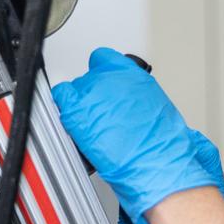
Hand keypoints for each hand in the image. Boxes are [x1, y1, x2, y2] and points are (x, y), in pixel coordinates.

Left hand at [54, 47, 223, 223]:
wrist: (157, 164)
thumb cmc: (163, 145)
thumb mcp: (156, 111)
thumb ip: (136, 100)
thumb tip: (129, 107)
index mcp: (133, 76)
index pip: (105, 60)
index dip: (102, 76)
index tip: (103, 89)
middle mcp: (112, 79)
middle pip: (88, 77)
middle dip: (92, 96)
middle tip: (99, 116)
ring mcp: (93, 93)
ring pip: (74, 90)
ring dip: (79, 107)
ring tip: (91, 127)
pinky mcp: (77, 111)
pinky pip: (61, 98)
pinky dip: (65, 110)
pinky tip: (73, 124)